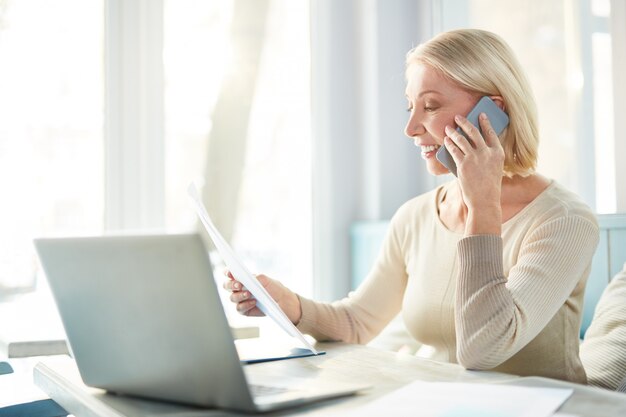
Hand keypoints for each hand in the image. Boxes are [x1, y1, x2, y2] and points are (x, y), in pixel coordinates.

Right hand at [222, 269, 301, 323]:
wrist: (283, 302)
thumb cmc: (274, 288)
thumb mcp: (266, 280)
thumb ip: (255, 278)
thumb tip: (245, 279)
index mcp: (243, 278)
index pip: (230, 273)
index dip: (227, 272)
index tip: (230, 273)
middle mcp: (239, 289)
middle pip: (226, 286)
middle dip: (231, 285)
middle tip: (239, 285)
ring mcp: (241, 300)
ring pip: (232, 298)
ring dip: (239, 296)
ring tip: (249, 294)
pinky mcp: (244, 310)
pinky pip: (239, 308)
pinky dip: (245, 305)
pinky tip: (254, 302)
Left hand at [444, 112, 503, 234]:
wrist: (484, 201)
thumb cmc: (489, 187)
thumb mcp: (493, 169)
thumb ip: (486, 157)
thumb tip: (473, 147)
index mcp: (498, 154)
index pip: (491, 133)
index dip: (485, 122)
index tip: (480, 115)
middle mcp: (487, 153)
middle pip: (474, 132)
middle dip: (465, 123)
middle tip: (458, 117)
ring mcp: (475, 158)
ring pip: (462, 140)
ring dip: (453, 132)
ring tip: (448, 128)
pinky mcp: (463, 165)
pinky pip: (454, 150)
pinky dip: (449, 144)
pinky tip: (446, 140)